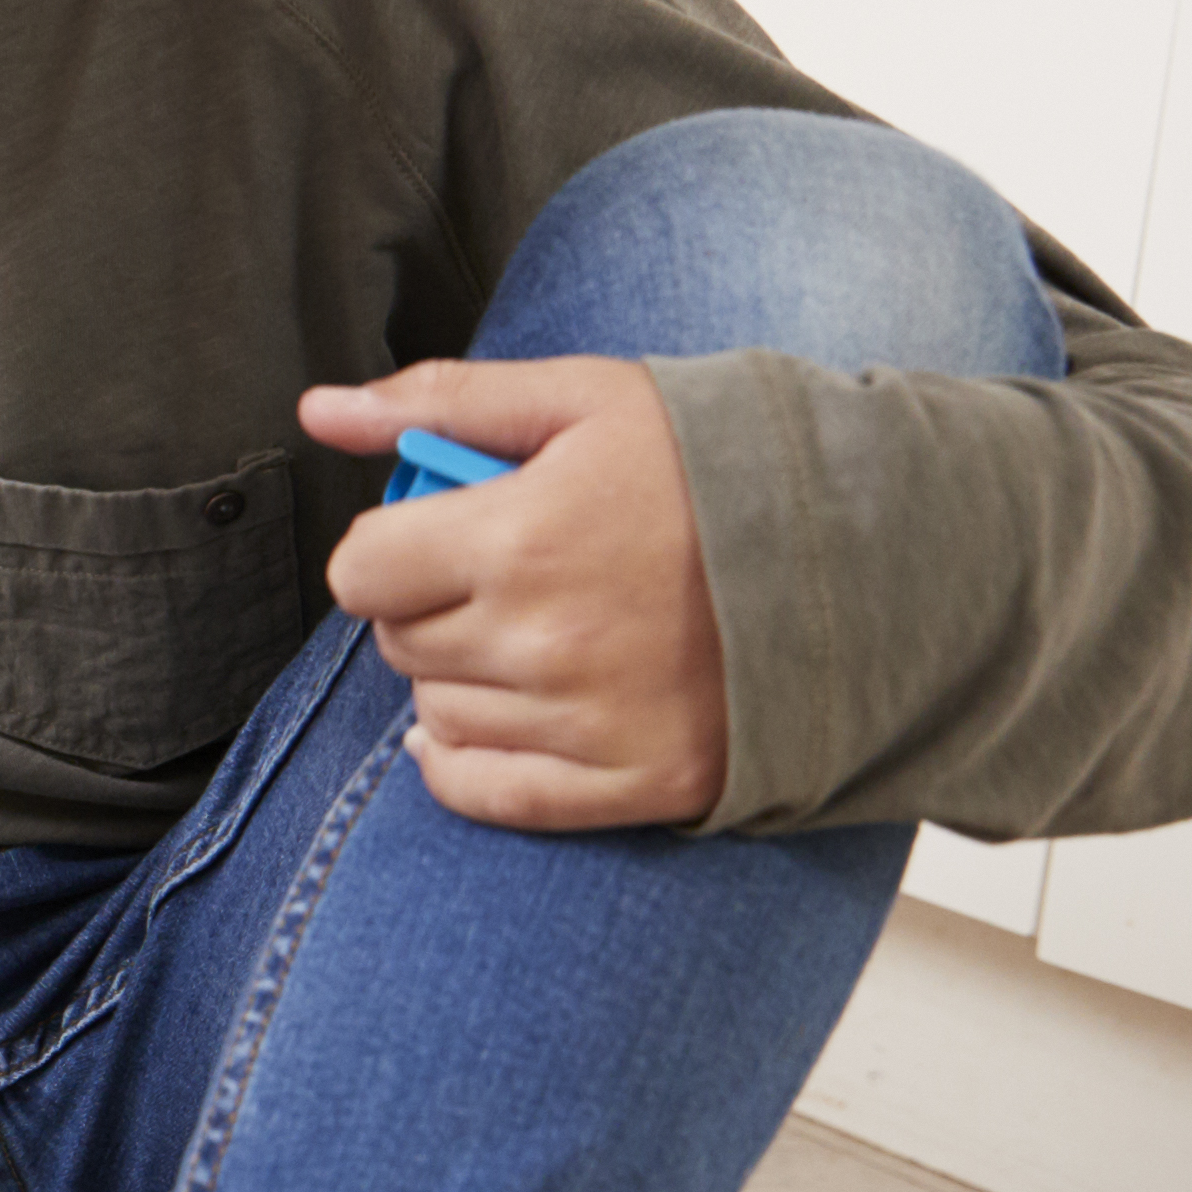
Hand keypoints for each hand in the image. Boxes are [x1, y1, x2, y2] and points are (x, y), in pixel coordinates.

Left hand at [300, 356, 726, 830]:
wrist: (868, 548)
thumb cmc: (722, 463)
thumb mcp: (586, 397)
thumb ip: (444, 401)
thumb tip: (323, 410)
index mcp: (522, 539)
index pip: (360, 572)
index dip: (387, 549)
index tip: (432, 537)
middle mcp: (544, 642)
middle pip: (398, 642)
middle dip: (428, 605)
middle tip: (500, 574)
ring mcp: (589, 721)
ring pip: (436, 714)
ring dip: (460, 676)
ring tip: (535, 629)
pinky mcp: (635, 781)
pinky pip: (486, 793)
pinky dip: (466, 764)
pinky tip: (502, 715)